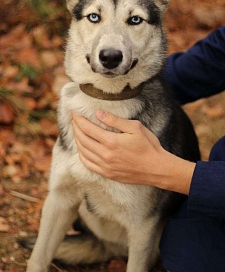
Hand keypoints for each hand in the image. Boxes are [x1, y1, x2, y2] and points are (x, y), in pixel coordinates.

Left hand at [72, 111, 194, 193]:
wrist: (157, 168)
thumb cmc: (148, 146)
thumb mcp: (135, 127)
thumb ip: (115, 120)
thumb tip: (98, 114)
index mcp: (111, 141)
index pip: (87, 128)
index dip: (79, 120)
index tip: (74, 113)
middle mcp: (105, 155)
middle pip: (82, 139)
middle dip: (76, 128)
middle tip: (74, 120)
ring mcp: (105, 166)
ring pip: (83, 152)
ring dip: (77, 141)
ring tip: (76, 132)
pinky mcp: (107, 174)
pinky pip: (88, 164)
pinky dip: (81, 155)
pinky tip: (82, 149)